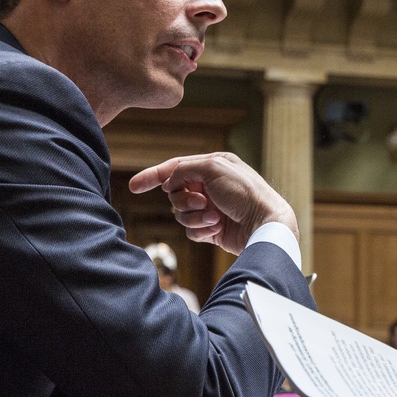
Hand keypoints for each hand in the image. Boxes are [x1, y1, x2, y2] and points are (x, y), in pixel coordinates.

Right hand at [128, 152, 298, 254]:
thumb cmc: (244, 192)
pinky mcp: (212, 228)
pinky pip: (191, 230)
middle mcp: (210, 186)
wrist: (263, 225)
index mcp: (212, 165)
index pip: (175, 168)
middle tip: (204, 202)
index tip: (134, 187)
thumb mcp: (213, 168)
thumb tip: (170, 183)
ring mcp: (211, 208)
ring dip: (195, 217)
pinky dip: (202, 230)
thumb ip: (185, 169)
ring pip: (181, 214)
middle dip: (184, 200)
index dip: (153, 176)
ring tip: (215, 218)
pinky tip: (218, 229)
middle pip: (175, 194)